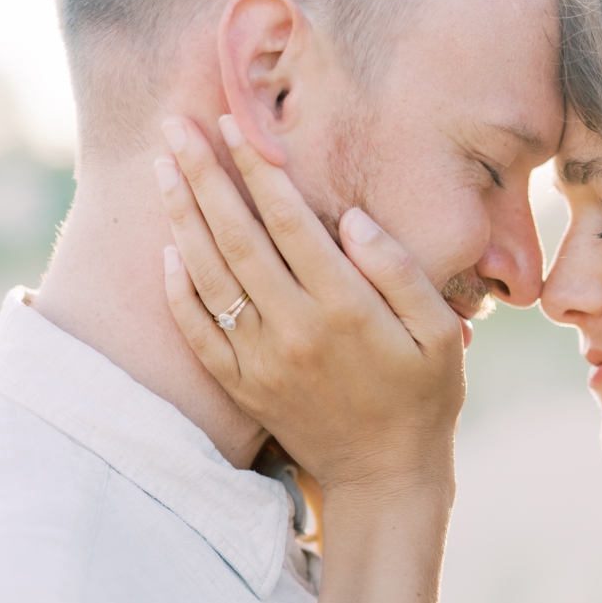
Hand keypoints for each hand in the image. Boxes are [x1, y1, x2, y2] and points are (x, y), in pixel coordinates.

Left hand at [156, 114, 465, 499]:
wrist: (386, 479)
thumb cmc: (423, 399)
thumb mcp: (439, 334)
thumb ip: (399, 271)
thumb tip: (352, 218)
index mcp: (344, 308)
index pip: (287, 220)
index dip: (255, 167)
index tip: (231, 123)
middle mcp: (294, 330)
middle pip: (235, 238)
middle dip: (202, 175)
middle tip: (173, 126)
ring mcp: (262, 361)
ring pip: (209, 278)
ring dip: (181, 219)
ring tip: (161, 169)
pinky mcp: (244, 388)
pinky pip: (199, 334)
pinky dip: (178, 292)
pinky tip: (166, 252)